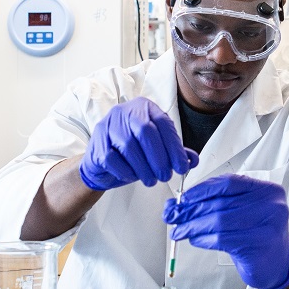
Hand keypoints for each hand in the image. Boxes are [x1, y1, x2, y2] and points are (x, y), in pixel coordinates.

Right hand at [79, 97, 197, 190]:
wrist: (103, 162)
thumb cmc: (133, 153)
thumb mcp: (156, 149)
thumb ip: (174, 151)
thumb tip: (192, 160)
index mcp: (143, 108)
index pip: (163, 123)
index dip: (174, 147)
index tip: (182, 166)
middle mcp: (124, 112)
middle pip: (145, 131)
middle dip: (159, 157)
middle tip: (165, 176)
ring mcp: (107, 125)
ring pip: (128, 145)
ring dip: (143, 167)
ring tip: (151, 180)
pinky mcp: (96, 142)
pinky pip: (111, 158)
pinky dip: (125, 170)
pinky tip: (132, 176)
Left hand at [163, 174, 288, 288]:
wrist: (277, 264)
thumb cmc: (256, 235)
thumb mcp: (242, 212)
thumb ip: (217, 203)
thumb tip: (178, 203)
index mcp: (267, 190)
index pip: (229, 183)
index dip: (202, 189)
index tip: (183, 198)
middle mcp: (270, 205)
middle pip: (221, 203)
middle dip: (191, 209)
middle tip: (172, 216)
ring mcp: (266, 225)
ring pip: (219, 221)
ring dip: (193, 226)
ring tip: (179, 231)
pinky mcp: (257, 245)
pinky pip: (222, 239)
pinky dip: (203, 239)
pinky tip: (195, 239)